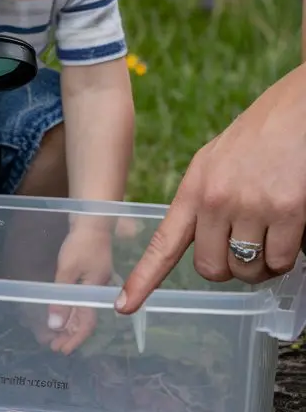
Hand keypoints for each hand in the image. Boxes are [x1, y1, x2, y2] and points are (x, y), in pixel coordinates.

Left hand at [26, 222, 109, 354]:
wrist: (92, 220)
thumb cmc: (81, 243)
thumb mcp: (67, 271)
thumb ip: (61, 298)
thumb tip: (55, 326)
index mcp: (94, 291)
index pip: (86, 323)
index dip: (74, 339)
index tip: (61, 350)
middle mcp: (97, 290)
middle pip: (84, 319)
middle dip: (69, 335)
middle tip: (52, 346)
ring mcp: (94, 282)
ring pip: (82, 310)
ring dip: (68, 324)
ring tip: (54, 334)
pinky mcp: (89, 274)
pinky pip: (79, 299)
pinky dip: (70, 309)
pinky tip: (62, 313)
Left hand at [116, 64, 305, 315]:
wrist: (301, 105)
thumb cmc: (264, 134)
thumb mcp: (217, 161)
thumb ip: (206, 200)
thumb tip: (209, 242)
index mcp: (195, 187)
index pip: (163, 242)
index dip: (143, 279)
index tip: (123, 306)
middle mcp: (216, 198)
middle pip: (211, 269)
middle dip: (231, 268)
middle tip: (249, 248)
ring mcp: (250, 205)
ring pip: (249, 270)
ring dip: (264, 264)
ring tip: (275, 232)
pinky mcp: (286, 209)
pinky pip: (282, 260)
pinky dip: (290, 254)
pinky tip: (294, 226)